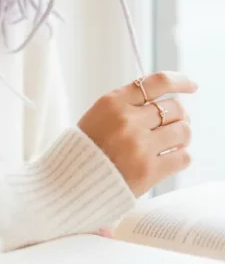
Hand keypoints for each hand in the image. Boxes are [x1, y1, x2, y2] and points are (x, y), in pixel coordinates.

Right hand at [78, 71, 196, 195]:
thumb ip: (127, 103)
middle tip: (175, 123)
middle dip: (180, 115)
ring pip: (183, 131)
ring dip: (182, 135)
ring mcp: (139, 145)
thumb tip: (163, 99)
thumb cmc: (87, 148)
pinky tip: (171, 158)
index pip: (157, 82)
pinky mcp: (148, 170)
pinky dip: (181, 156)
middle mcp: (128, 120)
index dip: (180, 81)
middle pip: (175, 107)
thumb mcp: (99, 114)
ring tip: (173, 141)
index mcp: (113, 102)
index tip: (192, 86)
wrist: (71, 182)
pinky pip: (182, 157)